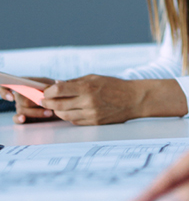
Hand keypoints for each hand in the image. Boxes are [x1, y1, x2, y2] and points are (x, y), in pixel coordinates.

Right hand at [1, 78, 54, 123]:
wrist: (58, 101)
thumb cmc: (52, 90)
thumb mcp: (51, 84)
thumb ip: (47, 85)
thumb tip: (49, 87)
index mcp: (23, 83)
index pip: (5, 85)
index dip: (4, 91)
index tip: (12, 97)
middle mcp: (18, 94)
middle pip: (21, 100)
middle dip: (35, 103)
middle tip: (48, 104)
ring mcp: (19, 105)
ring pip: (22, 110)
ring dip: (36, 112)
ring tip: (49, 112)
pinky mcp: (21, 116)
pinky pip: (16, 118)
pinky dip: (18, 119)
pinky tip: (23, 118)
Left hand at [41, 75, 187, 125]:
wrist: (133, 99)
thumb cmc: (114, 85)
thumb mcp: (95, 78)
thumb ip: (76, 82)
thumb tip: (57, 84)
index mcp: (87, 88)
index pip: (59, 90)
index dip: (49, 91)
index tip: (45, 91)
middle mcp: (88, 102)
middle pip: (59, 105)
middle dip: (48, 103)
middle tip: (43, 100)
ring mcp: (91, 114)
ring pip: (65, 116)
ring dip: (57, 111)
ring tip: (55, 106)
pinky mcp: (94, 123)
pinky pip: (75, 122)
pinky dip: (69, 116)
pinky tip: (69, 111)